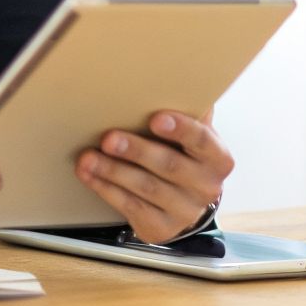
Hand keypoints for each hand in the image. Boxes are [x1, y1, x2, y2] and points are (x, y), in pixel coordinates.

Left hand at [76, 109, 232, 244]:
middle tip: (109, 138)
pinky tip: (89, 175)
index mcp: (218, 159)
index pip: (202, 141)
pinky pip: (131, 207)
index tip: (155, 118)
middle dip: (136, 150)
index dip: (180, 129)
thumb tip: (174, 77)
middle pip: (169, 166)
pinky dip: (106, 189)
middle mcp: (207, 187)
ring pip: (145, 188)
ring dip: (112, 171)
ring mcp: (185, 212)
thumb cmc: (185, 157)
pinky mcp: (161, 228)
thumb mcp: (194, 136)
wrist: (184, 202)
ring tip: (88, 157)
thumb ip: (190, 114)